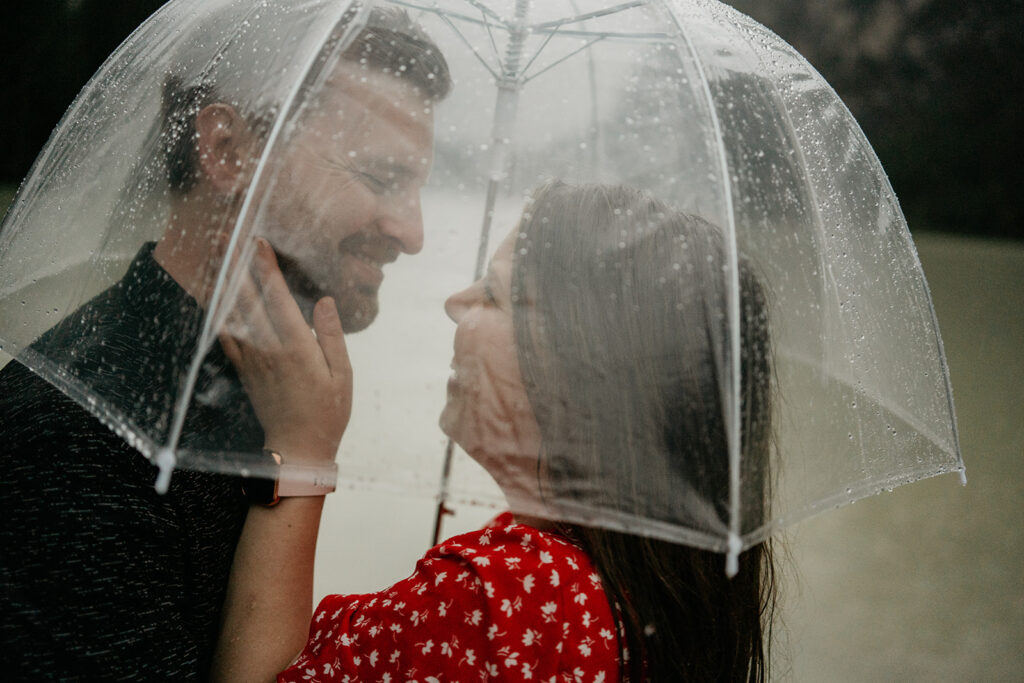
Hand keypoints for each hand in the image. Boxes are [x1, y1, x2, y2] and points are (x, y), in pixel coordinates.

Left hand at [219, 238, 351, 463]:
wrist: (298, 448)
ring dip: (223, 282)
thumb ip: (331, 335)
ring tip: (215, 257)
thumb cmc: (328, 411)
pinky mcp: (244, 370)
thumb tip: (326, 300)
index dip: (267, 266)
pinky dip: (218, 312)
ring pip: (232, 312)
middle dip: (236, 264)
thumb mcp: (342, 373)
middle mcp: (268, 348)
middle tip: (225, 235)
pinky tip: (215, 297)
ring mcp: (252, 359)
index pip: (277, 296)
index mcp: (295, 345)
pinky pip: (226, 335)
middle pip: (247, 297)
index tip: (260, 240)